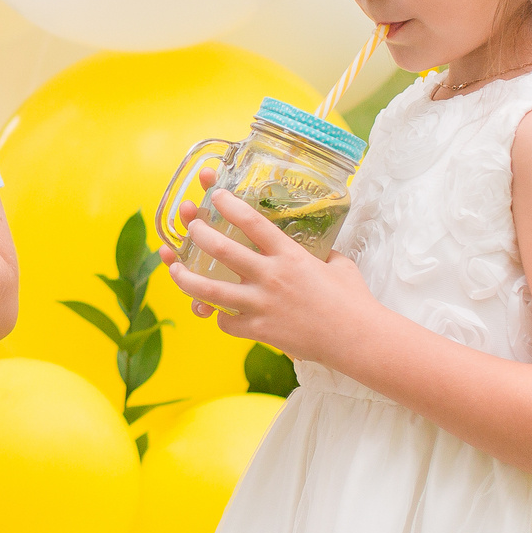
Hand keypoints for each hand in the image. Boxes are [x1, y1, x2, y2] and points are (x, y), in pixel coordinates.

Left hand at [157, 188, 377, 361]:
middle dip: (199, 234)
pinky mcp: (260, 331)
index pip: (253, 222)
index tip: (215, 194)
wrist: (357, 339)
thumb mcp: (338, 265)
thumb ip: (321, 254)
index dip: (230, 205)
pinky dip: (220, 318)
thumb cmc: (352, 300)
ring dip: (186, 278)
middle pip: (221, 250)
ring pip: (210, 290)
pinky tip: (219, 314)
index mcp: (290, 255)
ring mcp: (262, 304)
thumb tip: (318, 250)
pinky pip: (227, 323)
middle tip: (191, 226)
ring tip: (174, 269)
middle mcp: (271, 276)